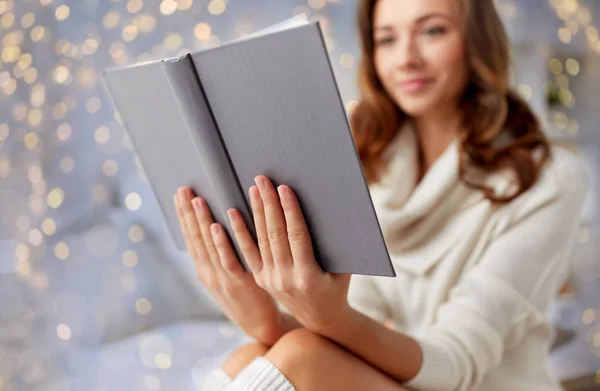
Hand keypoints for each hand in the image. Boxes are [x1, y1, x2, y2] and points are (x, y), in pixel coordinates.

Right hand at [174, 187, 283, 344]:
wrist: (262, 326)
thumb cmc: (249, 296)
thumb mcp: (229, 276)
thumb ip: (222, 254)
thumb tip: (215, 226)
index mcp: (205, 271)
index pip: (191, 238)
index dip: (185, 216)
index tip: (180, 195)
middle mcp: (209, 274)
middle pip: (195, 239)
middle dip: (188, 213)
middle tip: (183, 190)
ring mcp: (222, 280)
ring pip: (208, 247)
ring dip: (202, 222)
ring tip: (197, 200)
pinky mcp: (239, 285)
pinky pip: (229, 260)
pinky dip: (221, 243)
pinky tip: (217, 226)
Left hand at [230, 175, 351, 332]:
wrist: (321, 318)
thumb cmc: (337, 285)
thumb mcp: (343, 267)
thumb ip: (334, 242)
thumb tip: (329, 206)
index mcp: (308, 276)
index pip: (297, 236)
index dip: (290, 211)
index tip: (284, 189)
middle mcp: (286, 279)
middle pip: (275, 234)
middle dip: (269, 204)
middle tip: (263, 180)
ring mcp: (271, 280)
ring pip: (261, 240)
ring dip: (256, 212)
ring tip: (253, 188)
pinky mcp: (261, 279)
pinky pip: (248, 252)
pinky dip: (240, 231)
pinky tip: (232, 213)